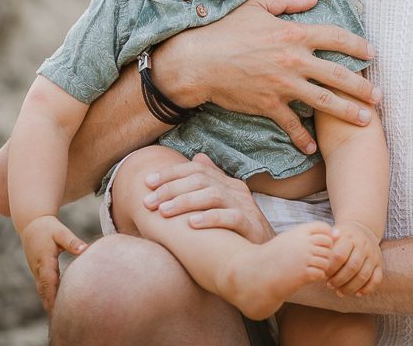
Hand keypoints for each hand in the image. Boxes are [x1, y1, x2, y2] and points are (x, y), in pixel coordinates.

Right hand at [19, 215, 86, 313]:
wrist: (31, 224)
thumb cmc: (48, 228)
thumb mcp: (60, 231)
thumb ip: (72, 241)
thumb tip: (84, 250)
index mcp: (45, 260)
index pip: (50, 282)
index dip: (53, 296)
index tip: (59, 309)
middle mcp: (39, 269)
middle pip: (45, 291)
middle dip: (51, 305)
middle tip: (60, 321)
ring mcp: (37, 271)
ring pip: (43, 291)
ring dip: (49, 303)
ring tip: (58, 319)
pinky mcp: (39, 271)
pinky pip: (43, 287)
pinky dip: (48, 297)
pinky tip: (56, 306)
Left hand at [143, 153, 275, 243]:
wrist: (265, 257)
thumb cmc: (237, 231)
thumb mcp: (224, 203)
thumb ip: (211, 181)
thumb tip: (197, 156)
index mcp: (227, 183)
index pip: (197, 169)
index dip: (171, 173)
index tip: (147, 183)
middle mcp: (236, 191)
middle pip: (201, 179)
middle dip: (171, 189)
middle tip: (149, 202)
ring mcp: (245, 207)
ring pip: (213, 195)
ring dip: (185, 202)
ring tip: (164, 212)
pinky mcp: (251, 226)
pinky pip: (231, 218)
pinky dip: (210, 219)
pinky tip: (191, 224)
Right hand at [158, 0, 378, 154]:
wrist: (198, 60)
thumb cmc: (225, 28)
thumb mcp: (257, 5)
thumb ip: (288, 1)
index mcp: (294, 33)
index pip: (336, 38)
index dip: (358, 46)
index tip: (372, 53)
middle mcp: (294, 60)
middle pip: (338, 75)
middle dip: (362, 87)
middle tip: (379, 96)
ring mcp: (283, 84)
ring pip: (324, 101)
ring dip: (347, 112)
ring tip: (365, 120)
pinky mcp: (269, 104)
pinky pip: (291, 124)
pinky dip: (302, 138)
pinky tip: (313, 148)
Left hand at [326, 220, 382, 296]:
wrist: (362, 229)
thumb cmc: (343, 237)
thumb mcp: (334, 236)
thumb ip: (327, 247)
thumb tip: (319, 263)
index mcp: (350, 238)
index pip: (340, 256)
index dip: (331, 269)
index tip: (323, 275)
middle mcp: (364, 246)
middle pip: (352, 267)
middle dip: (339, 280)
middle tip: (330, 285)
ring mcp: (373, 255)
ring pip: (364, 275)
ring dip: (350, 287)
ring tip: (339, 292)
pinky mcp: (380, 264)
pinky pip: (377, 279)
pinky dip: (367, 289)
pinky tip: (357, 293)